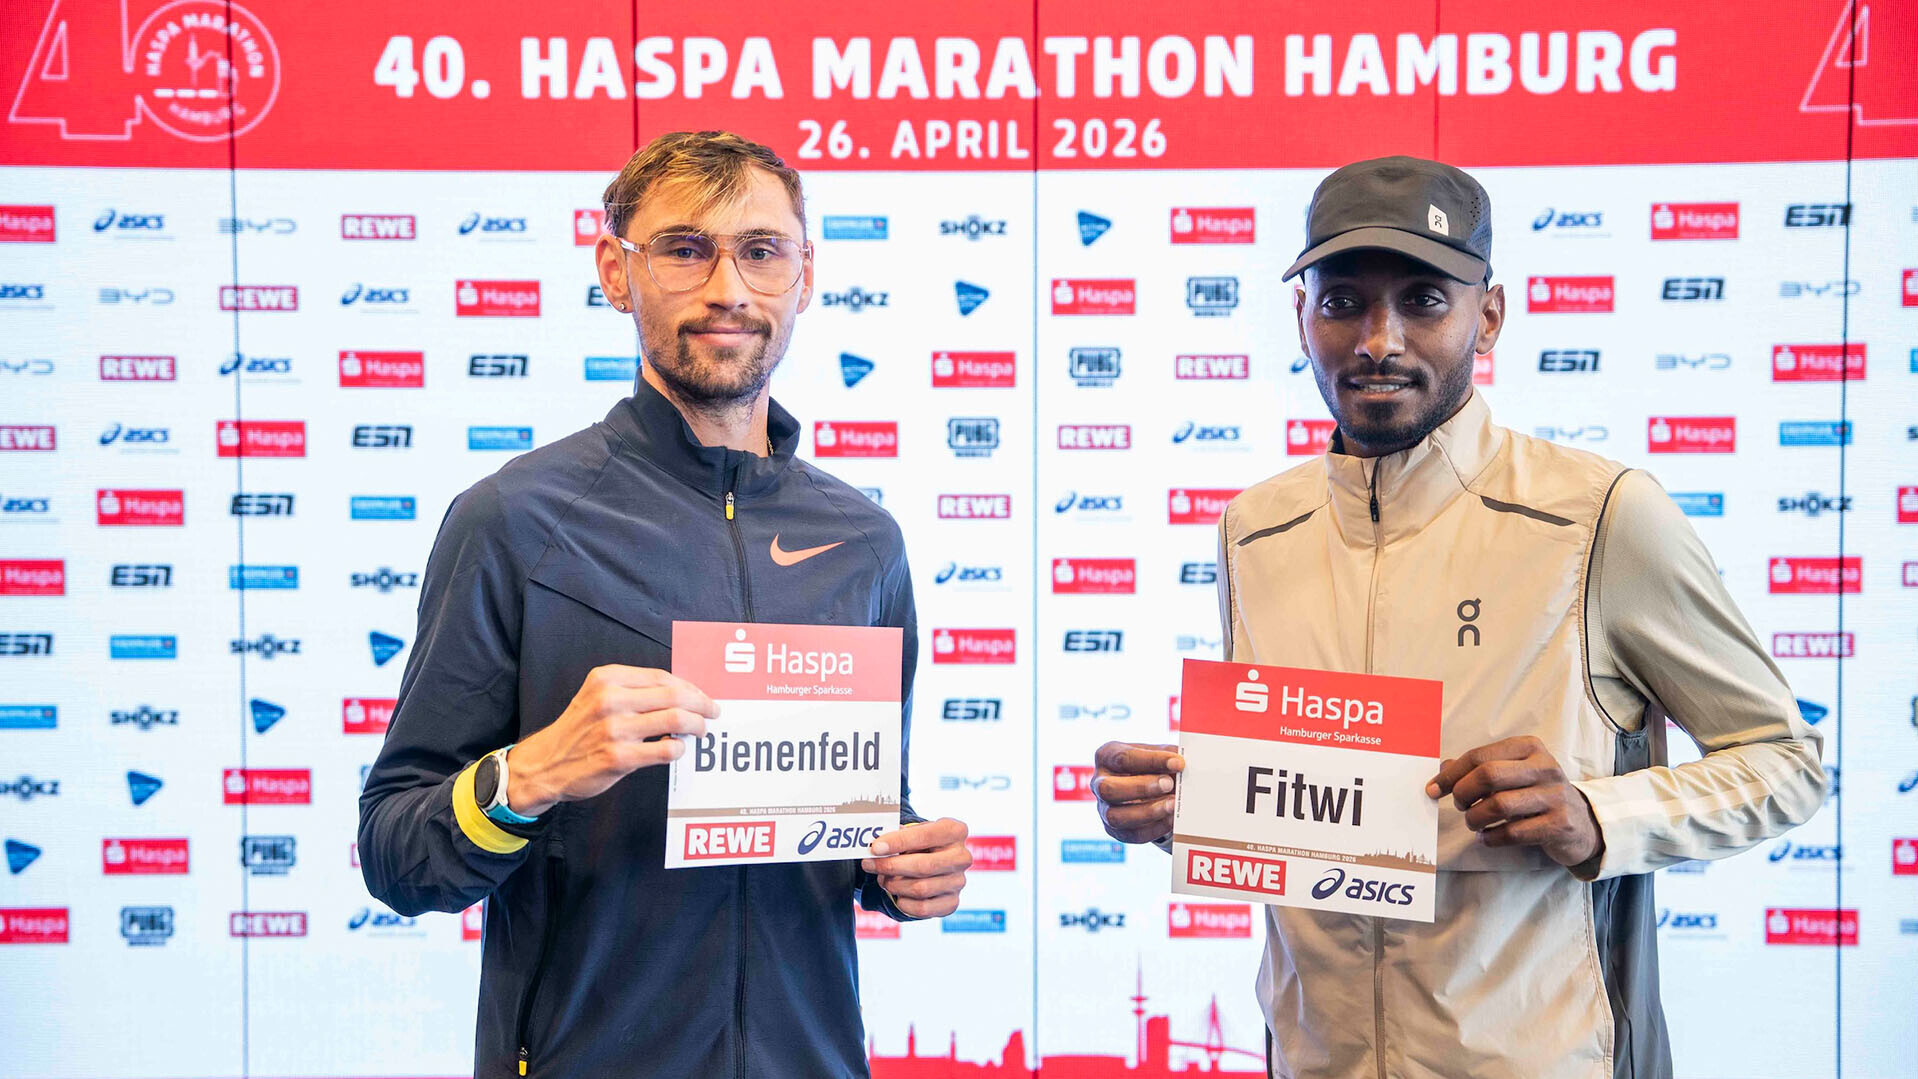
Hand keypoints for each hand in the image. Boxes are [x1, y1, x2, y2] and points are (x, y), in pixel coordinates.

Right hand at [505, 665, 718, 815]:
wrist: (546, 764)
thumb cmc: (578, 730)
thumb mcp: (597, 696)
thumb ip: (633, 690)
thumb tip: (681, 693)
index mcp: (607, 679)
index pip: (662, 677)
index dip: (690, 687)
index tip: (703, 696)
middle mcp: (610, 700)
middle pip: (674, 695)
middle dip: (702, 703)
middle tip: (713, 712)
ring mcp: (614, 729)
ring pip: (675, 720)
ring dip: (697, 726)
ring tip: (701, 731)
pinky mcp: (618, 757)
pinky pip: (666, 750)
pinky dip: (679, 749)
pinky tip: (678, 749)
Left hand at [862, 818, 969, 918]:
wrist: (934, 860)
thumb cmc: (920, 843)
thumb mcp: (913, 831)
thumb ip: (899, 835)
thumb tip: (877, 846)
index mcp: (955, 831)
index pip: (926, 836)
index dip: (898, 842)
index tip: (875, 847)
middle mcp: (962, 857)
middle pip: (923, 866)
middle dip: (891, 866)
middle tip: (868, 864)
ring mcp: (958, 882)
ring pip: (920, 889)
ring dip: (894, 885)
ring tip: (882, 878)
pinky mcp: (952, 903)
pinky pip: (922, 908)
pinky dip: (903, 902)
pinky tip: (896, 893)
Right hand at [1092, 742, 1184, 843]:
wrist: (1145, 787)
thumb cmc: (1150, 766)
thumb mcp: (1156, 753)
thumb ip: (1168, 754)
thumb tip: (1183, 760)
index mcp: (1106, 756)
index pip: (1123, 758)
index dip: (1152, 760)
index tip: (1178, 763)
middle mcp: (1099, 783)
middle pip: (1109, 789)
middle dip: (1141, 788)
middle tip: (1169, 784)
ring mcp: (1103, 809)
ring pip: (1116, 817)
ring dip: (1147, 812)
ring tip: (1173, 805)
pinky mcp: (1114, 830)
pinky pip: (1131, 835)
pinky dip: (1154, 828)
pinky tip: (1171, 820)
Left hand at [1427, 736, 1602, 868]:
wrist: (1582, 823)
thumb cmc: (1537, 794)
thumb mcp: (1512, 774)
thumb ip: (1478, 768)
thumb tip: (1442, 770)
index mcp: (1529, 747)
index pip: (1479, 756)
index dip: (1451, 774)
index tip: (1433, 789)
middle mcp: (1544, 767)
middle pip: (1488, 776)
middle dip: (1463, 793)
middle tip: (1459, 806)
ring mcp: (1555, 795)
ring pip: (1498, 805)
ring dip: (1475, 818)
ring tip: (1474, 823)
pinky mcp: (1560, 824)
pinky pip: (1513, 832)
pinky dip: (1492, 837)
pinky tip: (1487, 837)